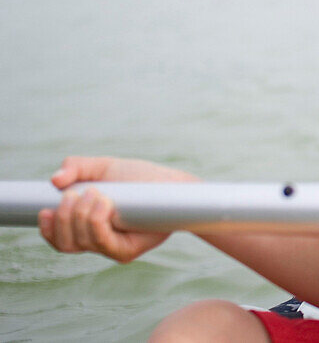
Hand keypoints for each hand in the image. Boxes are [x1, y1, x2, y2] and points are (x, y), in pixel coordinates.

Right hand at [38, 156, 197, 262]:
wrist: (172, 184)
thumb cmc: (140, 178)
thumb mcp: (105, 167)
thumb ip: (77, 167)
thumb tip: (54, 181)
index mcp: (87, 226)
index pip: (58, 239)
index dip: (47, 229)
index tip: (45, 210)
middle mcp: (98, 241)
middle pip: (65, 243)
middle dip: (64, 217)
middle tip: (78, 193)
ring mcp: (112, 248)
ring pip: (81, 242)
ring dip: (81, 215)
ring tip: (97, 193)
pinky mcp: (127, 251)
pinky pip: (102, 244)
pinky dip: (96, 221)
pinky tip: (104, 203)